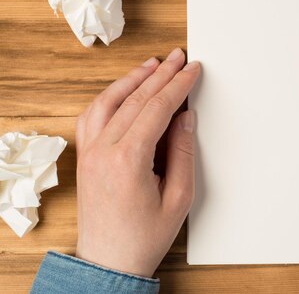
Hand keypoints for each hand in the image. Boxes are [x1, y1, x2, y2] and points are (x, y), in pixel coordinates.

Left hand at [75, 48, 200, 276]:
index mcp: (128, 160)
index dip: (178, 85)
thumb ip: (183, 152)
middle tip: (178, 56)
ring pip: (108, 101)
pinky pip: (92, 116)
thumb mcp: (179, 197)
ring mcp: (89, 153)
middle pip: (135, 99)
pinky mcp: (85, 157)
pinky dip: (109, 96)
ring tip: (152, 63)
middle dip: (160, 74)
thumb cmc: (144, 236)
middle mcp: (103, 151)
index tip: (193, 69)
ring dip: (132, 79)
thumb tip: (186, 118)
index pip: (157, 108)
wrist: (110, 262)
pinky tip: (123, 88)